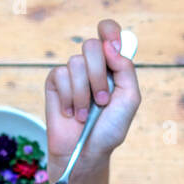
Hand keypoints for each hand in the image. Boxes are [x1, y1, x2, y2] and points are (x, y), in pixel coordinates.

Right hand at [44, 18, 140, 179]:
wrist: (86, 152)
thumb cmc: (109, 129)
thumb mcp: (129, 99)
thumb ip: (125, 69)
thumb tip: (110, 45)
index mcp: (112, 65)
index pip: (108, 32)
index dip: (109, 31)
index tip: (112, 45)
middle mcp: (92, 66)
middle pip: (91, 45)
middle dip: (98, 75)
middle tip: (102, 100)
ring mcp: (72, 74)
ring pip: (75, 63)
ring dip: (83, 94)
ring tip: (86, 114)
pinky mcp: (54, 83)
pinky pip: (60, 76)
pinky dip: (68, 99)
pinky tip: (71, 113)